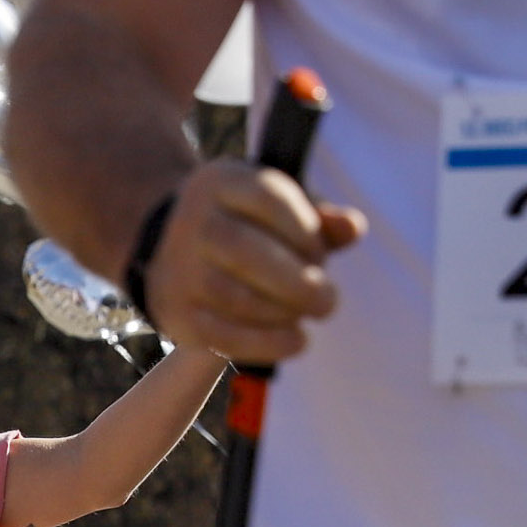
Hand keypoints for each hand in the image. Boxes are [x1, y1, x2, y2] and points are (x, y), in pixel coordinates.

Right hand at [144, 157, 365, 365]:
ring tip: (305, 317)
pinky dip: (265, 344)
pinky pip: (220, 335)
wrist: (172, 250)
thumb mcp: (278, 208)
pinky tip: (295, 342)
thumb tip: (353, 228)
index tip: (321, 256)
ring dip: (284, 313)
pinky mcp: (176, 312)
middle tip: (327, 302)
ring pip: (234, 297)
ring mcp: (178, 269)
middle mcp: (193, 221)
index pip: (268, 199)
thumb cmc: (246, 226)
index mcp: (221, 182)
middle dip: (297, 282)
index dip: (306, 231)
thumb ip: (320, 218)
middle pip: (245, 251)